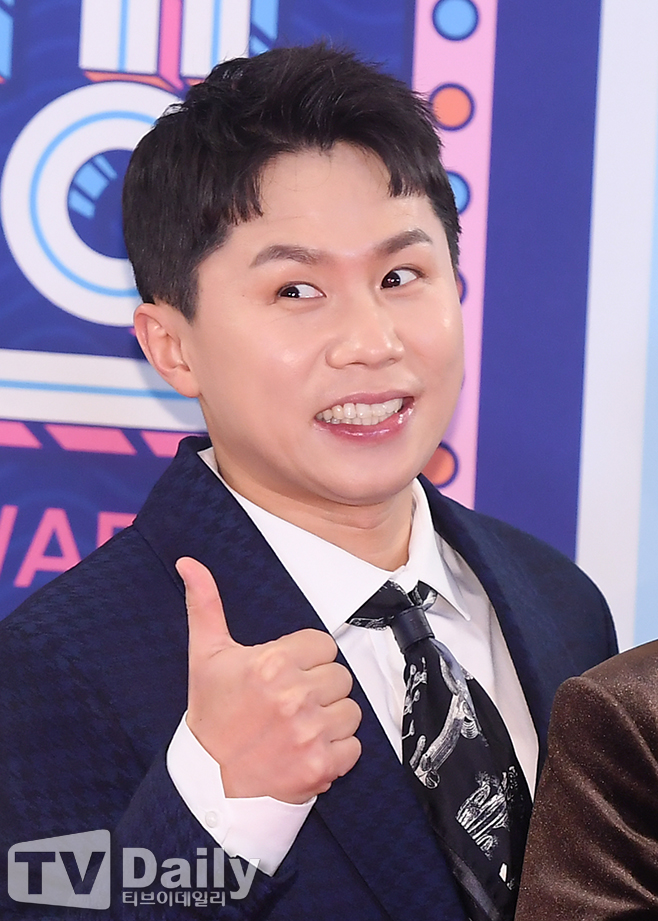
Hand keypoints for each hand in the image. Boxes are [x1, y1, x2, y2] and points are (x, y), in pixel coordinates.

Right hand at [176, 557, 361, 803]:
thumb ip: (205, 605)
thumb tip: (190, 563)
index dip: (306, 659)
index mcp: (272, 664)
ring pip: (350, 710)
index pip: (323, 645)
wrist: (209, 782)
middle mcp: (294, 696)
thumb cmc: (211, 717)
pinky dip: (337, 751)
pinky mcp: (322, 765)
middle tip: (291, 703)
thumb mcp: (206, 657)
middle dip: (319, 688)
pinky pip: (354, 746)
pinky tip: (307, 750)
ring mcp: (310, 732)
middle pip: (340, 676)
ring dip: (331, 719)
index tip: (286, 675)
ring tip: (300, 727)